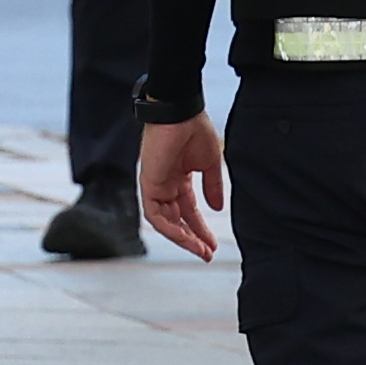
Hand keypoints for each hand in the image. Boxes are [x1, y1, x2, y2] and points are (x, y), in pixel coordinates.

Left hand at [140, 115, 224, 259]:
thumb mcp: (210, 163)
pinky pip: (155, 214)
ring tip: (199, 250)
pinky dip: (169, 228)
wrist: (181, 111)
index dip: (201, 229)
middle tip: (207, 253)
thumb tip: (217, 209)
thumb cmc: (194, 129)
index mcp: (179, 178)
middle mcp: (165, 184)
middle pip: (177, 220)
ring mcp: (155, 185)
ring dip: (182, 238)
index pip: (189, 211)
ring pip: (165, 222)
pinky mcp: (148, 183)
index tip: (212, 245)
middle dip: (192, 238)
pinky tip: (185, 237)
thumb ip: (213, 187)